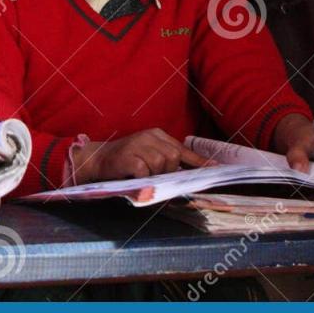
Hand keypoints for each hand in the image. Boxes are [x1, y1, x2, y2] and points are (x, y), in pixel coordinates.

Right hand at [70, 128, 211, 182]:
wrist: (97, 159)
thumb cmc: (125, 161)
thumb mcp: (148, 156)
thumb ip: (167, 161)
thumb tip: (189, 173)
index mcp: (156, 135)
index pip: (183, 149)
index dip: (199, 161)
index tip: (217, 168)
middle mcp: (149, 136)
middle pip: (174, 157)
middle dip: (169, 171)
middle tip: (155, 176)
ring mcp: (138, 145)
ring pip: (161, 164)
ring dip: (154, 175)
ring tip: (141, 175)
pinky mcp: (128, 156)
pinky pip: (145, 170)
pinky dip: (143, 177)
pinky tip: (134, 175)